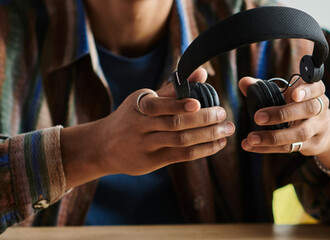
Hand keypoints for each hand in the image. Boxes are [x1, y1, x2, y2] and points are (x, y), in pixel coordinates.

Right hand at [61, 68, 234, 187]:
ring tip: (226, 129)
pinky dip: (202, 149)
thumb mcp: (146, 99)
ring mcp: (146, 144)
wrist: (103, 145)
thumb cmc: (131, 117)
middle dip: (203, 119)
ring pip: (181, 140)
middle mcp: (141, 125)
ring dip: (208, 135)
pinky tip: (217, 144)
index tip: (199, 103)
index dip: (179, 104)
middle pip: (175, 123)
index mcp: (140, 105)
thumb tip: (201, 73)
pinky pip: (182, 155)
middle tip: (223, 114)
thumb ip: (174, 88)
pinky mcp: (152, 161)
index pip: (161, 104)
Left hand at [237, 76, 329, 168]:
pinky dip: (269, 148)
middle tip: (258, 117)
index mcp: (315, 91)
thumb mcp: (286, 94)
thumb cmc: (298, 106)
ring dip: (274, 136)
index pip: (316, 87)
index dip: (306, 90)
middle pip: (308, 109)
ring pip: (300, 133)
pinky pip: (290, 147)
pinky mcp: (311, 145)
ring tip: (252, 138)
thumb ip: (264, 87)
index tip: (294, 94)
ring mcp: (318, 128)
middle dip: (283, 113)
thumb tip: (244, 82)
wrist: (323, 131)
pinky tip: (252, 146)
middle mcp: (320, 109)